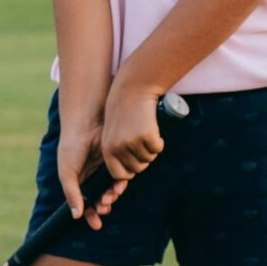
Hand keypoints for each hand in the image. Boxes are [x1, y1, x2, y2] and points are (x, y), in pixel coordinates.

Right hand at [56, 112, 126, 229]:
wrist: (87, 124)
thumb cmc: (72, 147)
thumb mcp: (67, 172)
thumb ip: (72, 194)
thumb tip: (76, 217)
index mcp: (78, 182)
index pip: (85, 204)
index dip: (91, 215)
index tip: (97, 225)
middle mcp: (92, 178)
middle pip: (100, 199)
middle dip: (103, 206)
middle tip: (105, 207)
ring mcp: (104, 171)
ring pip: (111, 190)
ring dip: (112, 197)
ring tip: (111, 196)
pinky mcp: (117, 162)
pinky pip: (122, 178)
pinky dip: (121, 184)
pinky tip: (119, 185)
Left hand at [98, 83, 165, 197]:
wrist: (133, 90)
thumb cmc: (123, 112)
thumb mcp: (113, 133)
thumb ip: (117, 151)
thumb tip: (128, 175)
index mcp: (107, 149)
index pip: (119, 174)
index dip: (130, 171)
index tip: (135, 162)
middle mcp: (118, 148)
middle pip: (138, 168)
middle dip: (144, 159)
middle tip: (143, 143)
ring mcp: (133, 143)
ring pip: (149, 158)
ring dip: (151, 149)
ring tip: (145, 132)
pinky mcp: (147, 136)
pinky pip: (158, 148)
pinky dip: (159, 142)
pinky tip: (153, 129)